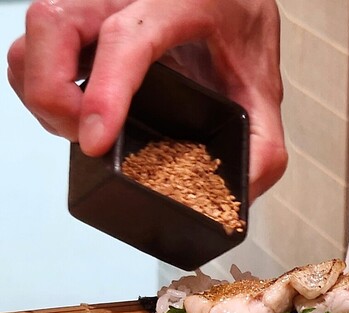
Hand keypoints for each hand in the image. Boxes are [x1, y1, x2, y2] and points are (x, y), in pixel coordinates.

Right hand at [6, 0, 286, 200]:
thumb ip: (262, 147)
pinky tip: (76, 113)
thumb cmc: (242, 37)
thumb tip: (232, 204)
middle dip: (58, 97)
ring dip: (45, 94)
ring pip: (34, 36)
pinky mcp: (79, 18)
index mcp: (181, 3)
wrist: (232, 0)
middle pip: (55, 26)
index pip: (127, 38)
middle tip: (92, 140)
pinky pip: (32, 47)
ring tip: (86, 131)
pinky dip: (40, 87)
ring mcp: (96, 3)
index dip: (105, 91)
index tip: (97, 143)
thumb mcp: (264, 91)